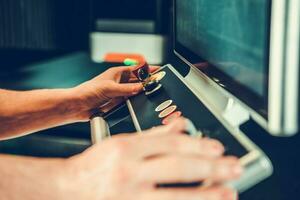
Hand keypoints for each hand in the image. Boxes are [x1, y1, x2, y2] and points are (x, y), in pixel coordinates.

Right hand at [61, 118, 241, 199]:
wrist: (68, 189)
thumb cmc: (95, 165)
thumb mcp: (122, 141)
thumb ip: (154, 134)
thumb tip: (180, 125)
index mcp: (127, 149)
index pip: (170, 143)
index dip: (197, 144)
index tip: (217, 148)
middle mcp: (129, 172)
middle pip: (177, 168)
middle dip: (210, 168)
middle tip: (234, 167)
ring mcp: (130, 197)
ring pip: (175, 196)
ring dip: (206, 195)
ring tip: (229, 192)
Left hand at [71, 66, 157, 119]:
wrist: (78, 106)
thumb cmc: (88, 91)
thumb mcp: (109, 88)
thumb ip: (126, 89)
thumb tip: (140, 88)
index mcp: (117, 73)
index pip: (136, 69)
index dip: (147, 69)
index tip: (158, 70)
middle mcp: (119, 82)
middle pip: (137, 81)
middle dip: (146, 82)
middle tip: (156, 85)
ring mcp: (119, 93)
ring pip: (134, 92)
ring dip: (140, 93)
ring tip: (149, 94)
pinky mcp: (117, 103)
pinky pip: (130, 102)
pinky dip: (135, 102)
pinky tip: (140, 103)